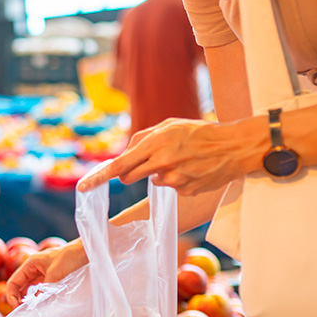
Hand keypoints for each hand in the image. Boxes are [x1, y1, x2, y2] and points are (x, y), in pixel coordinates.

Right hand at [6, 240, 88, 305]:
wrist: (86, 252)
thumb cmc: (70, 258)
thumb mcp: (55, 275)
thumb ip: (43, 291)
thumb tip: (34, 305)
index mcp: (30, 264)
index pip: (14, 282)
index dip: (12, 295)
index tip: (17, 308)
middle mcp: (34, 269)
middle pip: (20, 287)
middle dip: (19, 299)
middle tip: (23, 313)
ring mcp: (42, 274)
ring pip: (30, 290)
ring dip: (29, 300)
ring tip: (31, 311)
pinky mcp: (51, 279)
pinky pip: (40, 291)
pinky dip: (38, 298)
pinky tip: (41, 306)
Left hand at [77, 117, 266, 195]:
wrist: (234, 147)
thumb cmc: (200, 133)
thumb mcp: (170, 125)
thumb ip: (144, 136)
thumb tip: (125, 153)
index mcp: (155, 144)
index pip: (119, 165)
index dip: (98, 177)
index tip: (83, 187)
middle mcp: (161, 163)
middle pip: (129, 176)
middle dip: (129, 173)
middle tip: (147, 162)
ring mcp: (173, 180)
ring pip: (151, 181)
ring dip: (158, 173)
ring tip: (181, 160)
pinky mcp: (184, 191)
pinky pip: (169, 188)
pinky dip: (176, 180)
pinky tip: (191, 170)